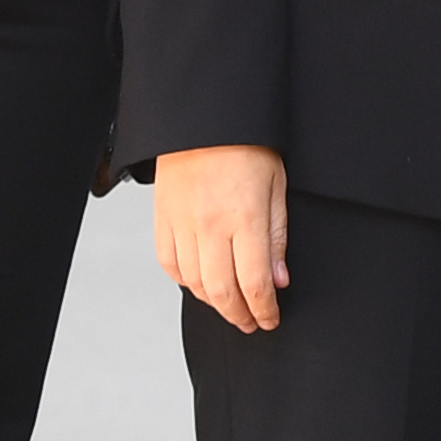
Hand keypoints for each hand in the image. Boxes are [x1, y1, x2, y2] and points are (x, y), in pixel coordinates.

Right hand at [153, 143, 290, 331]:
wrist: (203, 118)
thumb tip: (278, 281)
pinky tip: (201, 282)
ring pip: (194, 283)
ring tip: (230, 305)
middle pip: (222, 293)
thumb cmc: (247, 147)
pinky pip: (170, 264)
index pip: (255, 284)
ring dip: (214, 302)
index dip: (264, 310)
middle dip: (240, 316)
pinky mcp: (162, 219)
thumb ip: (277, 237)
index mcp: (245, 218)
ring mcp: (182, 224)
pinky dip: (186, 281)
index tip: (271, 319)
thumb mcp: (277, 187)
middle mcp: (210, 226)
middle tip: (252, 323)